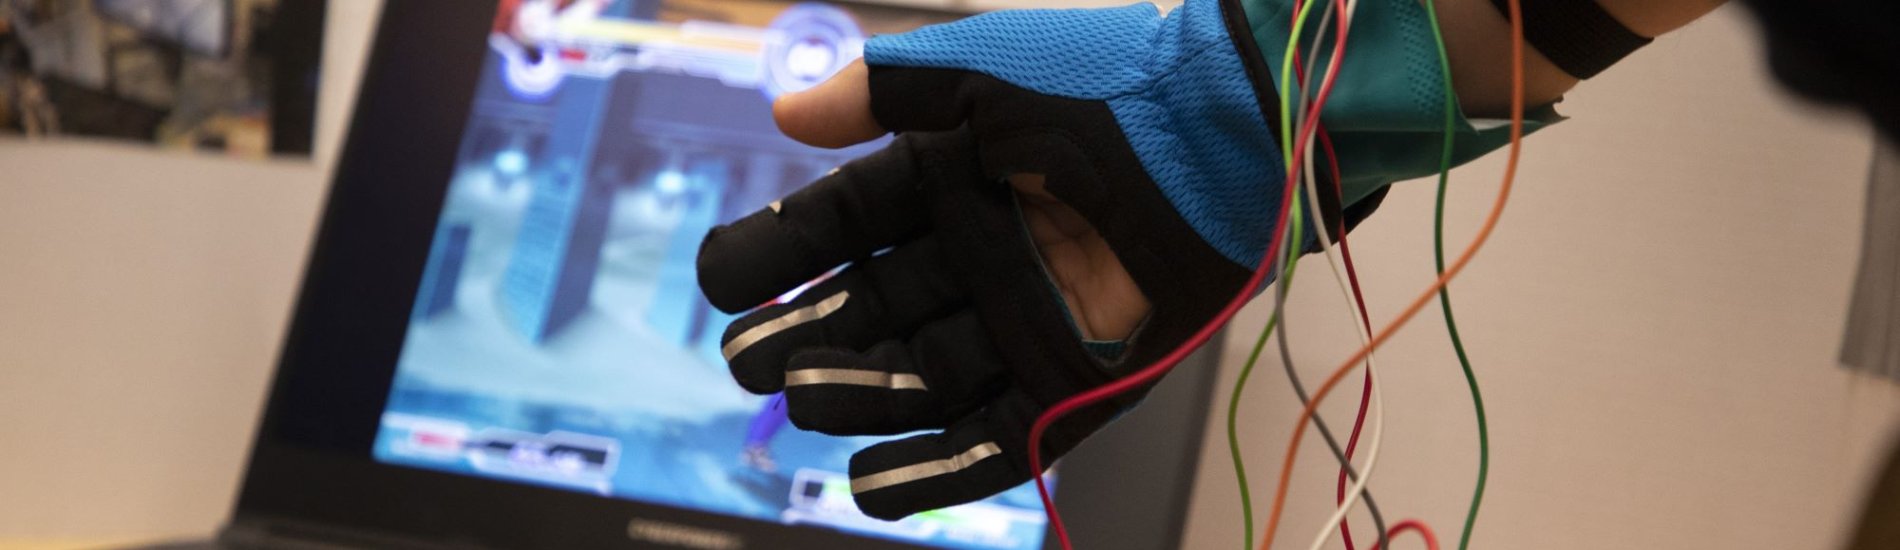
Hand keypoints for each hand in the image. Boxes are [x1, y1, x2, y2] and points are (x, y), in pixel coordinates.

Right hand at [697, 0, 1291, 518]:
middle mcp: (978, 260)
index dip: (777, 252)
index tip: (718, 282)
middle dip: (804, 338)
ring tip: (802, 397)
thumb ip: (881, 90)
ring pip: (917, 381)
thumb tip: (784, 111)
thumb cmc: (1107, 84)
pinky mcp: (1073, 384)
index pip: (840, 227)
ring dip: (855, 395)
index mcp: (948, 183)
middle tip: (749, 362)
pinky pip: (990, 442)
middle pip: (868, 314)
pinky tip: (864, 479)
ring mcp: (1023, 326)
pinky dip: (930, 470)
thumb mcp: (979, 70)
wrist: (1226, 132)